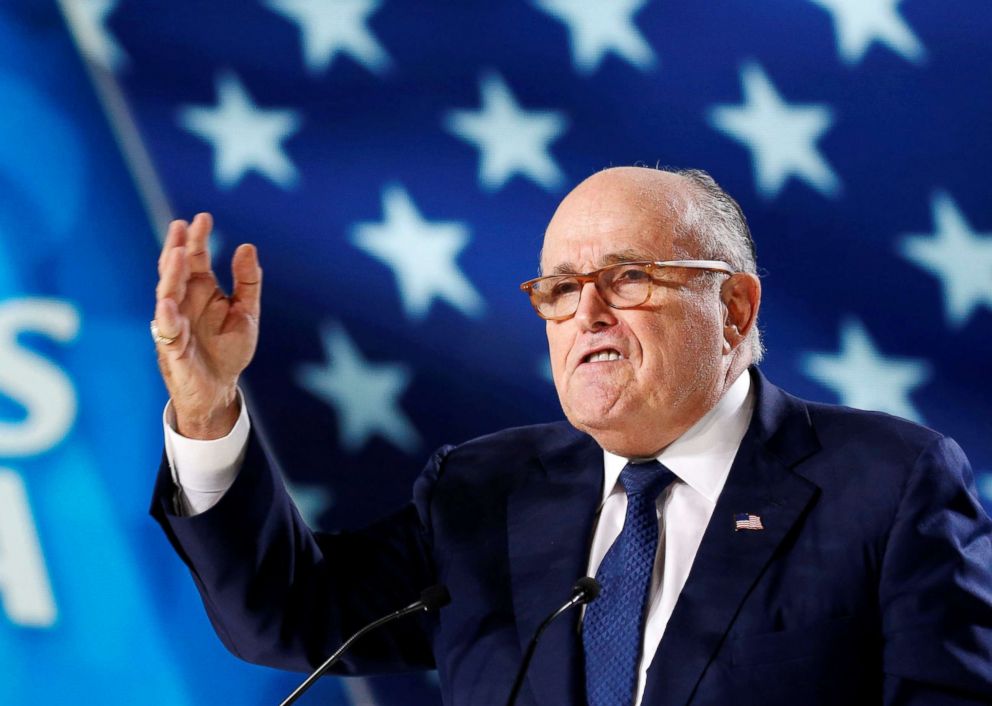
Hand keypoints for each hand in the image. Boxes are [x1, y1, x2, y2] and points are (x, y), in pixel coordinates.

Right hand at [153, 213, 261, 438]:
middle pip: (176, 270)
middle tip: (183, 226)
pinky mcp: (173, 349)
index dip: (197, 239)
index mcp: (201, 291)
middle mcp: (184, 303)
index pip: (195, 258)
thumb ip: (247, 281)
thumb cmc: (228, 349)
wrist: (220, 389)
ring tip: (177, 253)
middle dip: (178, 248)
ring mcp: (175, 325)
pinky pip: (166, 332)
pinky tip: (166, 305)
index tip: (202, 217)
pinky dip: (166, 319)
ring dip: (170, 275)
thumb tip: (247, 246)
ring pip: (167, 295)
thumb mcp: (246, 312)